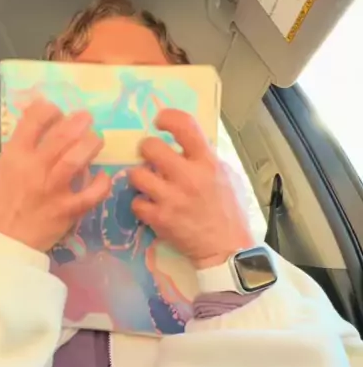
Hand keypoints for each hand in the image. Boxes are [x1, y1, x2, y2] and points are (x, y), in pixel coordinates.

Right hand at [0, 99, 110, 251]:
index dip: (47, 110)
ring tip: (97, 139)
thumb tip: (26, 141)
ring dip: (90, 145)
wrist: (1, 244)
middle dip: (77, 122)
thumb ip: (11, 156)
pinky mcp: (68, 209)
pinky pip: (91, 194)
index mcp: (14, 157)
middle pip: (61, 137)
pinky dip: (101, 184)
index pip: (32, 122)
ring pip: (76, 160)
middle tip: (86, 118)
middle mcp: (36, 169)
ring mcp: (54, 189)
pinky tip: (103, 176)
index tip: (55, 110)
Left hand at [129, 109, 254, 269]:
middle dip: (147, 150)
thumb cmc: (230, 211)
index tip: (160, 122)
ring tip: (149, 184)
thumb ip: (207, 158)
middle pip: (150, 147)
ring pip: (136, 174)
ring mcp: (171, 198)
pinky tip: (151, 206)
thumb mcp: (228, 176)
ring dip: (140, 177)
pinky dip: (141, 204)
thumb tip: (187, 144)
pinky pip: (136, 202)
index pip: (184, 125)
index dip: (167, 117)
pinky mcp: (159, 219)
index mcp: (208, 162)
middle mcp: (188, 176)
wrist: (227, 249)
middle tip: (151, 160)